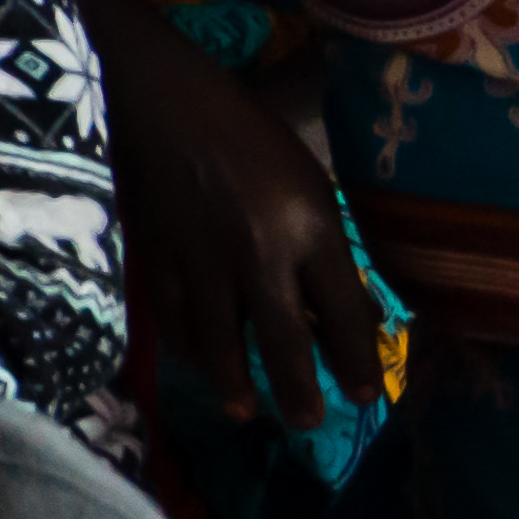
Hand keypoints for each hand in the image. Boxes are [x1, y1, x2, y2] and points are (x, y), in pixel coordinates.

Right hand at [85, 0, 389, 438]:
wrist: (154, 92)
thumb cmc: (243, 123)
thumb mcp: (306, 175)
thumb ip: (323, 240)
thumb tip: (340, 305)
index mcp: (309, 225)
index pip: (344, 313)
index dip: (355, 361)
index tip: (364, 395)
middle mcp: (259, 253)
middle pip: (284, 340)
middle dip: (299, 391)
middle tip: (307, 426)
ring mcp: (201, 260)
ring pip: (221, 341)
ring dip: (235, 384)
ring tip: (244, 412)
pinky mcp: (154, 258)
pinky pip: (172, 319)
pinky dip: (187, 348)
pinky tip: (196, 363)